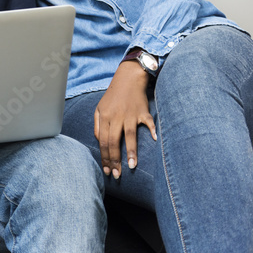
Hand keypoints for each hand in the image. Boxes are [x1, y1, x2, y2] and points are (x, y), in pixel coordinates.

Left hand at [94, 61, 155, 178]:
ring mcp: (130, 114)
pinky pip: (148, 122)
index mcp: (104, 117)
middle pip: (113, 141)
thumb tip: (98, 141)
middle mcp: (116, 117)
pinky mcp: (143, 111)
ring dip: (131, 152)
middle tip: (117, 174)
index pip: (102, 141)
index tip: (107, 169)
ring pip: (129, 135)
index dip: (104, 156)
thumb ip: (97, 125)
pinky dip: (152, 130)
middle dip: (115, 160)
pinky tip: (155, 140)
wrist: (128, 78)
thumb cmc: (113, 96)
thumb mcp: (99, 108)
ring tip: (131, 166)